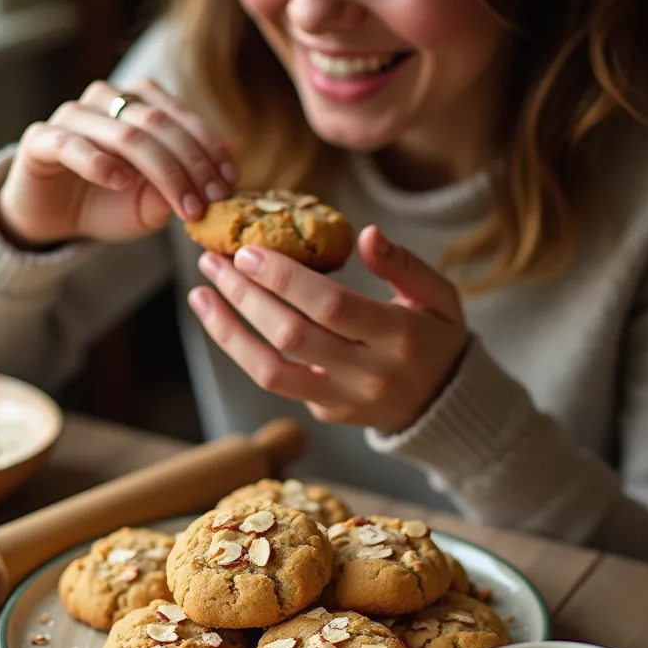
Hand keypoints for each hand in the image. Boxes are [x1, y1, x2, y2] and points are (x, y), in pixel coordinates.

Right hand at [0, 78, 236, 245]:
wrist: (53, 221)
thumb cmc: (108, 204)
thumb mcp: (155, 201)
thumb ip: (188, 179)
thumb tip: (237, 150)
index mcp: (137, 104)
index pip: (180, 115)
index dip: (209, 146)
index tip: (230, 181)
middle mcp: (105, 101)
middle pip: (157, 123)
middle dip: (191, 164)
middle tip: (210, 199)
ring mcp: (71, 116)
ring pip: (124, 132)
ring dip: (160, 169)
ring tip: (182, 204)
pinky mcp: (40, 140)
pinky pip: (72, 144)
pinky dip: (99, 162)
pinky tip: (121, 182)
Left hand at [187, 225, 469, 432]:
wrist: (446, 407)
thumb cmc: (438, 338)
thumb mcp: (441, 296)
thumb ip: (405, 265)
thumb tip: (367, 234)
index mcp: (400, 337)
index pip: (331, 306)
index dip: (285, 279)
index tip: (249, 251)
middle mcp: (368, 374)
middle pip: (292, 336)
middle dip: (245, 296)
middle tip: (215, 262)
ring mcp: (343, 399)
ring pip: (270, 371)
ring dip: (228, 331)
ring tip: (201, 295)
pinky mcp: (325, 412)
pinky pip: (275, 383)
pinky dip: (242, 350)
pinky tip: (223, 320)